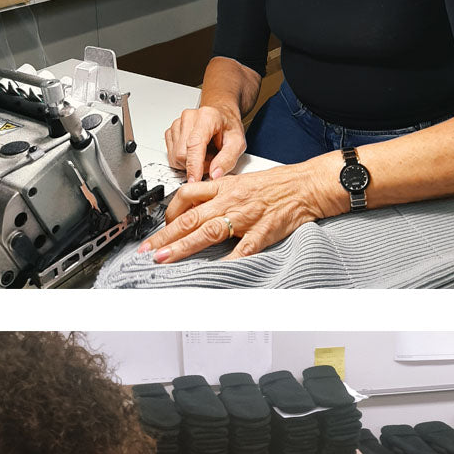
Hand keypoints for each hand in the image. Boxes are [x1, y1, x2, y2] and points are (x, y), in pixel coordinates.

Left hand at [137, 159, 340, 262]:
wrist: (306, 185)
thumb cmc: (275, 186)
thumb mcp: (240, 183)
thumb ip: (216, 196)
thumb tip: (193, 210)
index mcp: (223, 187)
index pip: (187, 196)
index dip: (169, 213)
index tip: (159, 228)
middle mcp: (230, 201)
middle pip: (190, 218)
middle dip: (165, 236)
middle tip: (147, 251)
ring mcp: (245, 217)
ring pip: (208, 232)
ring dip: (183, 247)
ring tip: (165, 259)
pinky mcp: (262, 231)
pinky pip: (242, 248)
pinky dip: (228, 260)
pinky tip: (213, 271)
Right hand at [165, 105, 246, 182]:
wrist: (221, 117)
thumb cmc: (228, 128)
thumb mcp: (238, 144)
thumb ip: (227, 159)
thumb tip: (214, 174)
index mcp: (207, 117)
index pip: (194, 144)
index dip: (194, 165)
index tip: (195, 179)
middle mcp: (189, 118)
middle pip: (182, 154)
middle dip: (196, 165)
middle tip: (210, 162)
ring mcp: (177, 124)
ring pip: (175, 157)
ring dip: (189, 163)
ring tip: (204, 155)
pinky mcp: (170, 132)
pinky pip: (171, 155)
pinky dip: (183, 160)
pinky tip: (194, 153)